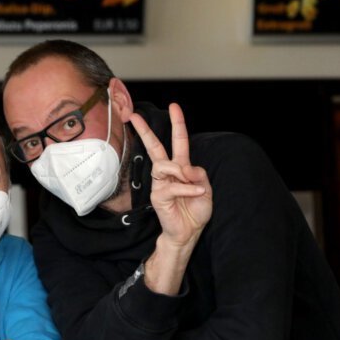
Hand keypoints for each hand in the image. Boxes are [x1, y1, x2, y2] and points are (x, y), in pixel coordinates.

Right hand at [129, 103, 212, 293]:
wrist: (188, 232)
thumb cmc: (195, 210)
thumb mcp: (205, 189)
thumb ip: (198, 174)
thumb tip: (187, 168)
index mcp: (181, 168)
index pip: (178, 142)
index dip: (177, 124)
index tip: (174, 106)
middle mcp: (168, 173)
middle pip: (155, 147)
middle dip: (145, 130)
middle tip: (133, 115)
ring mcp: (161, 183)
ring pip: (164, 165)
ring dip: (181, 171)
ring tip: (193, 184)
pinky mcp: (158, 196)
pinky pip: (173, 185)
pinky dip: (188, 188)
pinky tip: (197, 192)